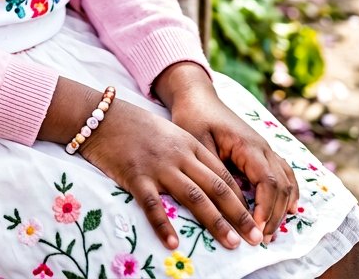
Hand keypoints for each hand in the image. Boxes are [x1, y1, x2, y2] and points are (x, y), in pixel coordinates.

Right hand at [79, 97, 265, 252]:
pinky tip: (173, 243)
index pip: (223, 174)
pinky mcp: (136, 176)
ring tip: (231, 243)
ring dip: (215, 222)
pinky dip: (164, 225)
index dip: (242, 198)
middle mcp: (178, 155)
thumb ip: (188, 154)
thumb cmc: (135, 125)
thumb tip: (209, 182)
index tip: (256, 219)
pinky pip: (153, 204)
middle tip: (255, 237)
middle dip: (239, 214)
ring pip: (194, 196)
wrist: (102, 115)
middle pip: (216, 187)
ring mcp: (158, 166)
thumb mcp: (168, 133)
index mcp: (188, 143)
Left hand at [167, 90, 297, 243]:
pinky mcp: (261, 152)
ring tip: (270, 233)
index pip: (267, 181)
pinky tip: (289, 209)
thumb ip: (216, 173)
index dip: (265, 208)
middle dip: (274, 215)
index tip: (256, 229)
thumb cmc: (193, 118)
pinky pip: (283, 173)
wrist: (196, 97)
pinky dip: (288, 192)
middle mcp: (263, 147)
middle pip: (280, 186)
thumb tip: (231, 204)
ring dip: (282, 208)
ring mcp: (265, 148)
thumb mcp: (198, 144)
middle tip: (262, 240)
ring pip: (285, 181)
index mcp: (248, 145)